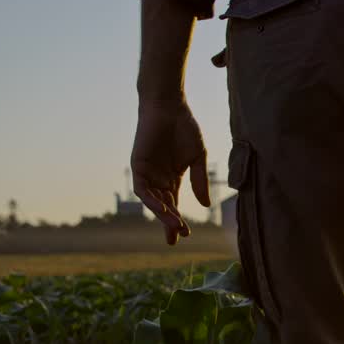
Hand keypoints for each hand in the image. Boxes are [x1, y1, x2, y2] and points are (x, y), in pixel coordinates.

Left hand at [131, 97, 211, 244]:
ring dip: (163, 214)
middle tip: (179, 235)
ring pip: (153, 201)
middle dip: (170, 222)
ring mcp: (147, 174)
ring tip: (174, 225)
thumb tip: (205, 206)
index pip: (173, 205)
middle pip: (164, 207)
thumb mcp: (197, 158)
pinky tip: (163, 209)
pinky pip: (142, 190)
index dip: (177, 221)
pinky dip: (152, 201)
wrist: (169, 107)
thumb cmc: (184, 128)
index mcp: (172, 179)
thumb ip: (200, 181)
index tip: (185, 236)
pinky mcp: (138, 167)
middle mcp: (158, 179)